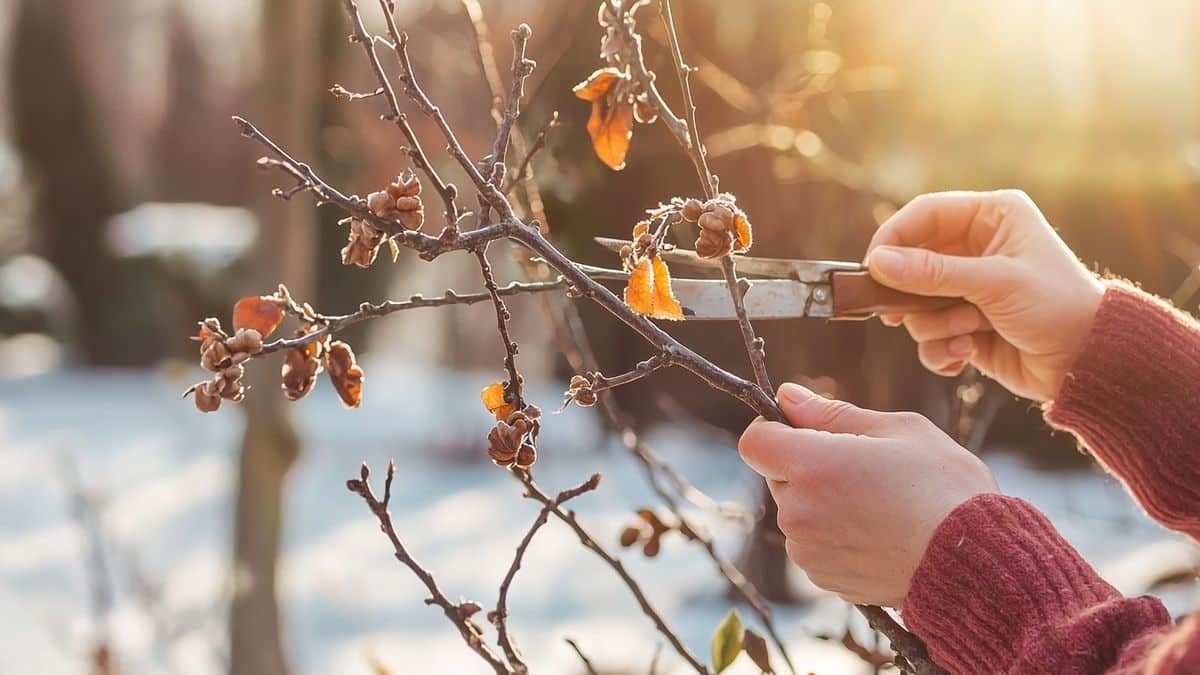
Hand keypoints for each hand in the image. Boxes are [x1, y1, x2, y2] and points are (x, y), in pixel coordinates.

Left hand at [739, 383, 996, 607]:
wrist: (976, 564)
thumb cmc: (944, 488)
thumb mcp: (898, 430)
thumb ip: (833, 413)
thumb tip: (787, 396)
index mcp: (812, 465)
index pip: (754, 441)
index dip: (776, 430)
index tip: (807, 430)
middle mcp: (799, 511)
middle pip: (778, 477)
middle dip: (808, 467)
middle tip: (863, 469)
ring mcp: (808, 551)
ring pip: (798, 513)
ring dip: (822, 504)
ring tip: (879, 506)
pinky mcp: (823, 579)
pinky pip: (814, 546)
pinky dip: (835, 537)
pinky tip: (879, 535)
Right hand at [865, 189, 1104, 401]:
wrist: (1088, 362)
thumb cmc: (1058, 308)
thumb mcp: (996, 283)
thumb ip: (934, 272)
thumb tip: (878, 263)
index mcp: (992, 217)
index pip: (925, 214)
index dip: (894, 238)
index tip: (872, 267)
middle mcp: (976, 248)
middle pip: (911, 262)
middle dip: (912, 294)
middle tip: (897, 313)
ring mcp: (968, 289)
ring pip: (916, 305)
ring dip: (936, 325)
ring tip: (968, 334)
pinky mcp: (964, 325)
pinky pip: (928, 336)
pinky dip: (941, 350)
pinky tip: (965, 356)